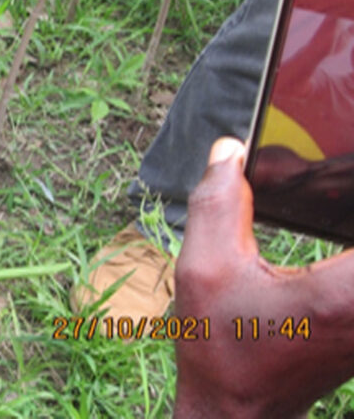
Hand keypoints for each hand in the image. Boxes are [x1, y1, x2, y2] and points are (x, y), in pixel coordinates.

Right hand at [173, 137, 353, 417]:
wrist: (237, 412)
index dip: (347, 185)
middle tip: (331, 171)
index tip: (338, 161)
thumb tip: (230, 152)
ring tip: (330, 194)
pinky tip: (334, 222)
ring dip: (345, 220)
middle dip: (346, 199)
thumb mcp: (205, 269)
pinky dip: (346, 244)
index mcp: (345, 294)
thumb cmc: (222, 352)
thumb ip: (218, 204)